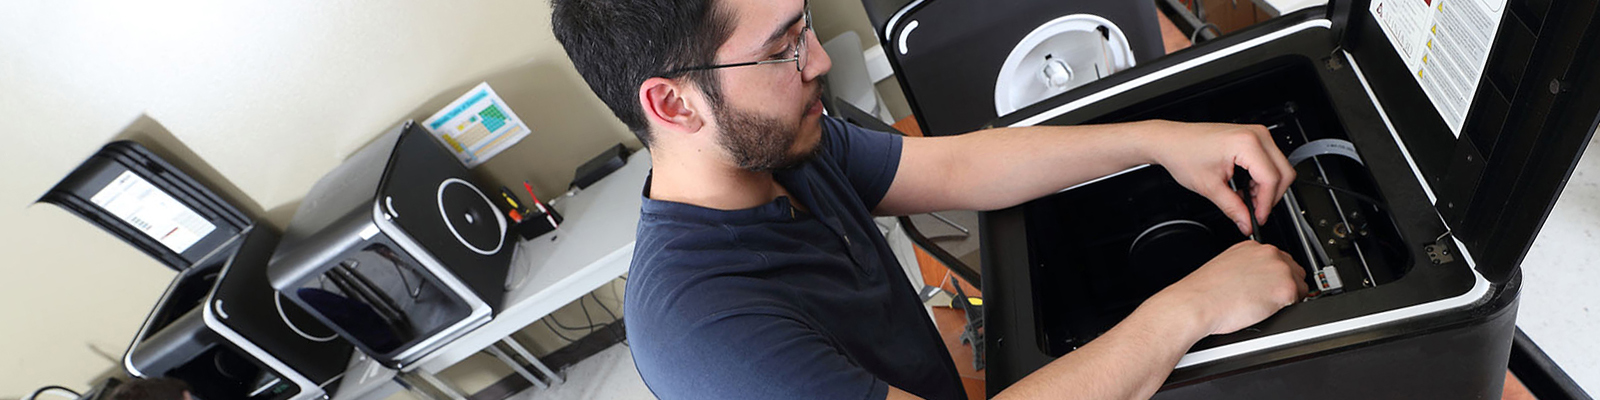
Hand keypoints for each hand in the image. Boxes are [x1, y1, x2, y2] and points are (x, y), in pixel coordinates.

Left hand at [1137, 120, 1295, 234]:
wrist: (1171, 141)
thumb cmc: (1183, 153)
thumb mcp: (1209, 187)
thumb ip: (1233, 208)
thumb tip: (1247, 223)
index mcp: (1246, 144)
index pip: (1271, 179)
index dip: (1266, 204)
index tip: (1257, 218)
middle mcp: (1256, 135)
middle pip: (1283, 173)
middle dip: (1270, 197)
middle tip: (1253, 212)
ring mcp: (1256, 135)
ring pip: (1279, 168)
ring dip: (1265, 189)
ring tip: (1244, 200)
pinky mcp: (1253, 138)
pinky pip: (1269, 162)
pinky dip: (1261, 179)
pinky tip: (1244, 188)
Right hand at [1151, 241, 1307, 335]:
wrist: (1198, 303)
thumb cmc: (1205, 292)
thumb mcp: (1226, 266)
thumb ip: (1246, 266)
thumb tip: (1255, 278)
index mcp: (1252, 247)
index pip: (1277, 258)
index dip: (1274, 275)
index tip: (1268, 284)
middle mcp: (1268, 253)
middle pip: (1293, 269)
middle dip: (1284, 284)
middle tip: (1266, 298)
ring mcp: (1279, 269)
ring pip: (1300, 285)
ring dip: (1287, 296)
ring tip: (1263, 305)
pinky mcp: (1285, 289)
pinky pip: (1300, 300)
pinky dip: (1287, 308)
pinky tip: (1267, 310)